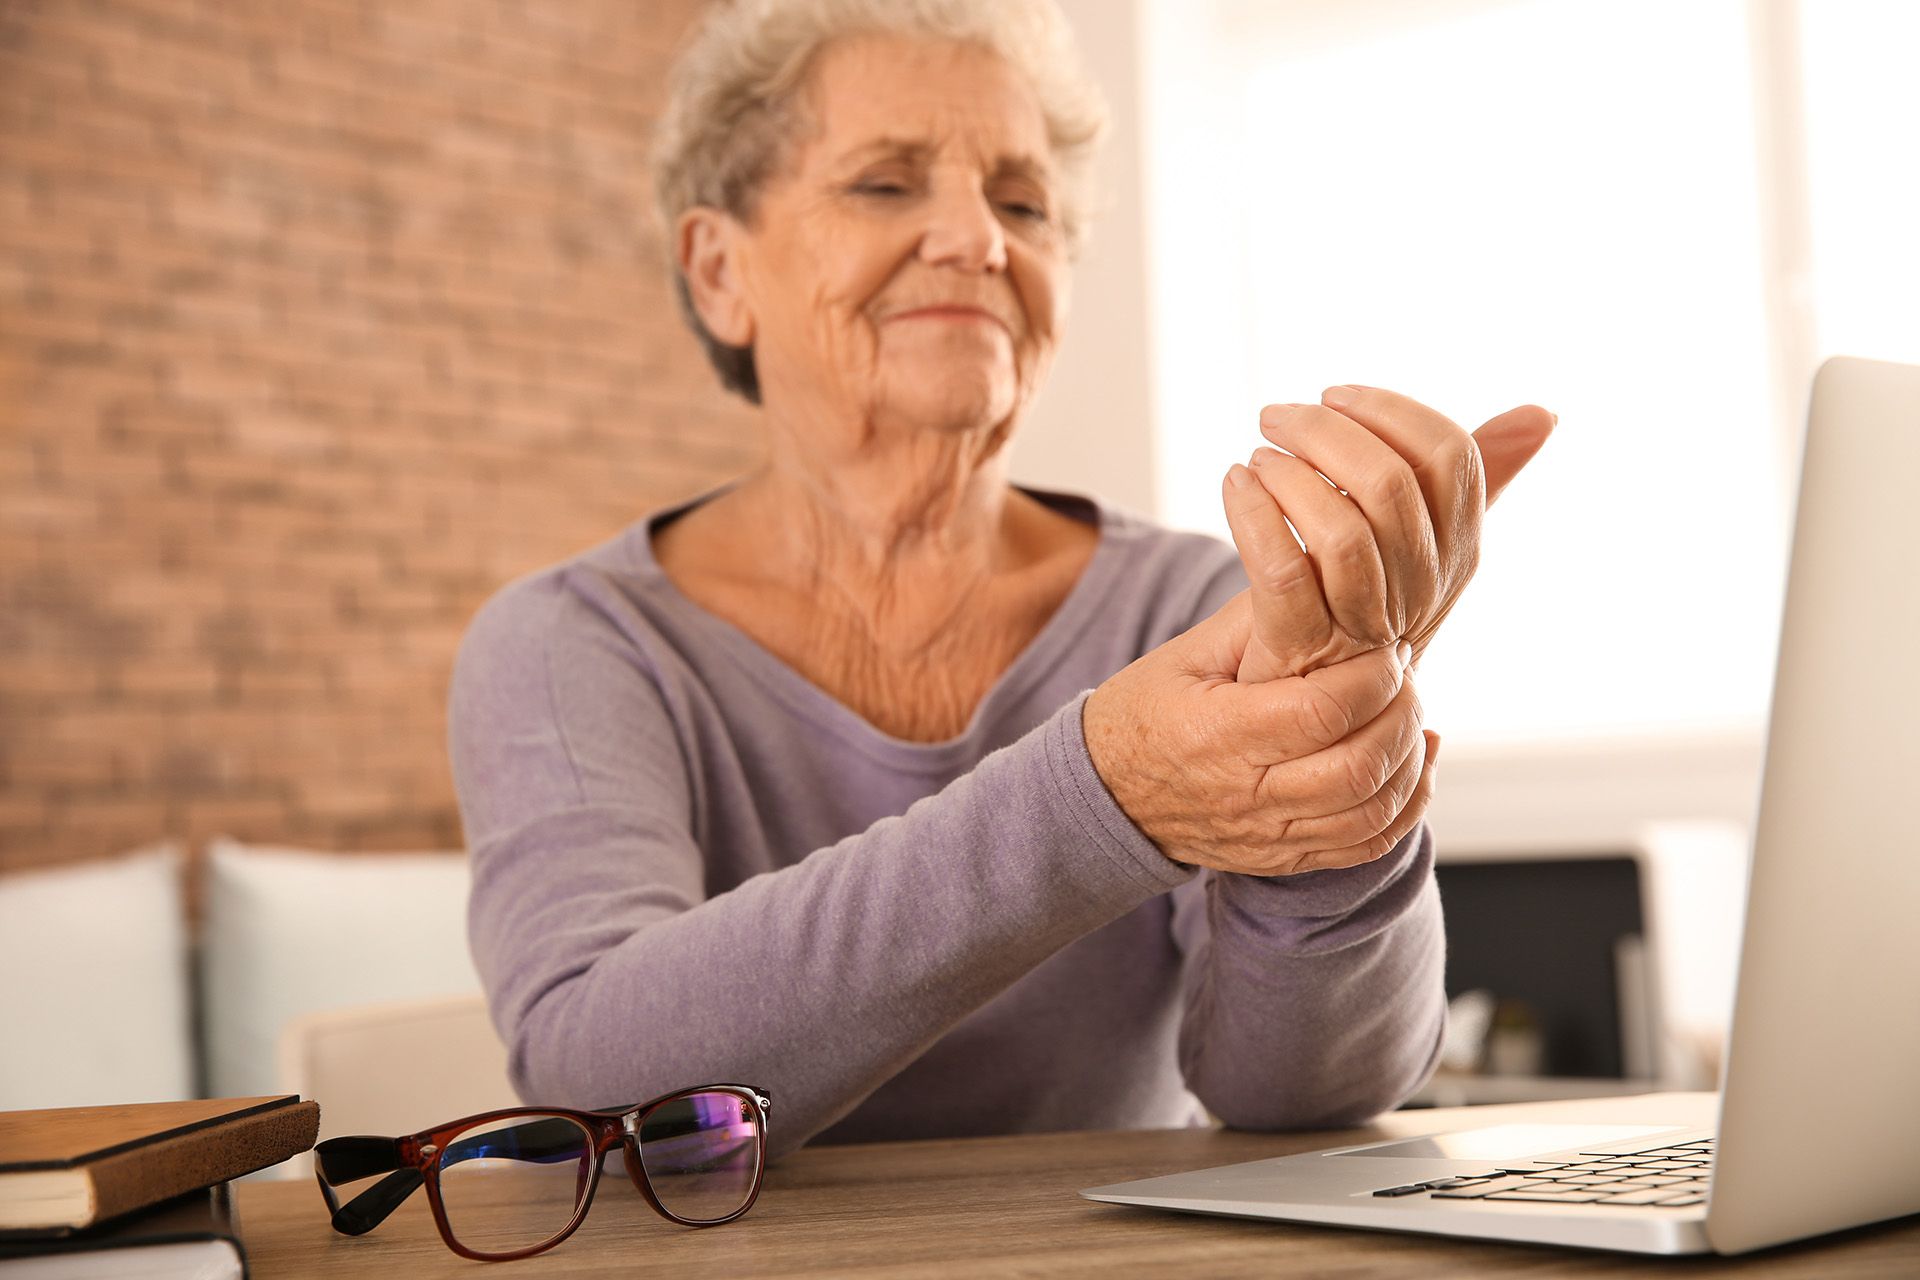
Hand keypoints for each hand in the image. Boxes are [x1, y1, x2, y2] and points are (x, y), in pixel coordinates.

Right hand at [1083, 594, 1437, 875]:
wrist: (1105, 795)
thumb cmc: (1146, 710)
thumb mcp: (1188, 653)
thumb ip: (1258, 619)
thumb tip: (1325, 572)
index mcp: (1216, 734)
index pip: (1322, 712)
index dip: (1373, 678)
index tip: (1388, 649)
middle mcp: (1244, 795)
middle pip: (1358, 767)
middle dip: (1401, 714)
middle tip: (1404, 678)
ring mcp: (1266, 836)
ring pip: (1371, 812)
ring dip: (1408, 759)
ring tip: (1408, 715)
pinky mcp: (1282, 860)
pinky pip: (1365, 847)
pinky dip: (1405, 807)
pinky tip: (1412, 764)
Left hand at [1222, 386, 1552, 682]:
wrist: (1293, 718)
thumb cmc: (1351, 614)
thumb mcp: (1416, 546)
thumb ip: (1468, 481)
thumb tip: (1541, 414)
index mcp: (1456, 556)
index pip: (1452, 458)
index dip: (1394, 412)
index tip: (1336, 395)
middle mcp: (1421, 593)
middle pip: (1391, 485)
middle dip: (1325, 430)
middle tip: (1275, 416)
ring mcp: (1365, 628)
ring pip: (1340, 530)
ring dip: (1287, 472)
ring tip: (1257, 455)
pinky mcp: (1302, 652)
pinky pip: (1281, 569)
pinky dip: (1251, 513)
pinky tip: (1235, 483)